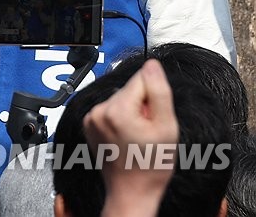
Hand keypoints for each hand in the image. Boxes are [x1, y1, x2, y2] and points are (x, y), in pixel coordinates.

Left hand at [87, 59, 177, 214]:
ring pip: (120, 99)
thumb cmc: (151, 165)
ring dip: (131, 112)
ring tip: (137, 135)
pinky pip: (110, 110)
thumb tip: (152, 65)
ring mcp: (91, 118)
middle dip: (142, 104)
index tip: (155, 116)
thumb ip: (159, 91)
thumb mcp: (166, 126)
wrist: (131, 190)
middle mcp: (98, 110)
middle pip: (129, 90)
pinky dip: (120, 118)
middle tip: (147, 130)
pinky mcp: (88, 124)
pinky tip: (126, 136)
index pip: (141, 79)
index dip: (154, 97)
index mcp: (117, 109)